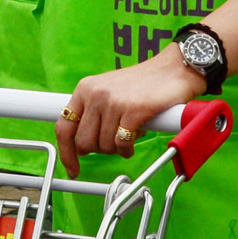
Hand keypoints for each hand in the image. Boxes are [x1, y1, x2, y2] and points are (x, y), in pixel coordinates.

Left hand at [54, 46, 205, 177]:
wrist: (174, 69)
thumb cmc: (144, 83)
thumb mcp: (108, 90)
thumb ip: (92, 113)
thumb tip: (81, 145)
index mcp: (85, 88)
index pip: (64, 127)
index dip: (66, 153)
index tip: (73, 168)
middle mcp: (95, 93)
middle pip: (84, 142)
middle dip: (99, 150)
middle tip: (113, 144)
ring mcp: (114, 102)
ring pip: (104, 146)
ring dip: (117, 149)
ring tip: (128, 134)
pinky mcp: (133, 110)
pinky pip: (122, 144)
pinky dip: (128, 149)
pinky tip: (134, 141)